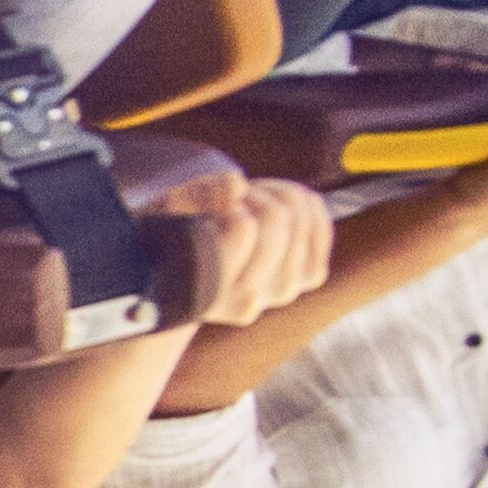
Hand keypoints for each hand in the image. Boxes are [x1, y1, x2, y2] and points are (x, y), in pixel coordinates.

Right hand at [157, 171, 333, 326]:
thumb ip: (192, 197)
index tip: (213, 208)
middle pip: (276, 218)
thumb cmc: (177, 235)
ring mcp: (282, 292)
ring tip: (250, 207)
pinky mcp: (309, 279)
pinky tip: (276, 209)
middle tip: (234, 203)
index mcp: (208, 293)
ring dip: (277, 197)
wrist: (198, 269)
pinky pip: (320, 222)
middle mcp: (247, 302)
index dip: (231, 202)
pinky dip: (302, 204)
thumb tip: (236, 185)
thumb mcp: (167, 212)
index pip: (243, 228)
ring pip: (300, 217)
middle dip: (256, 195)